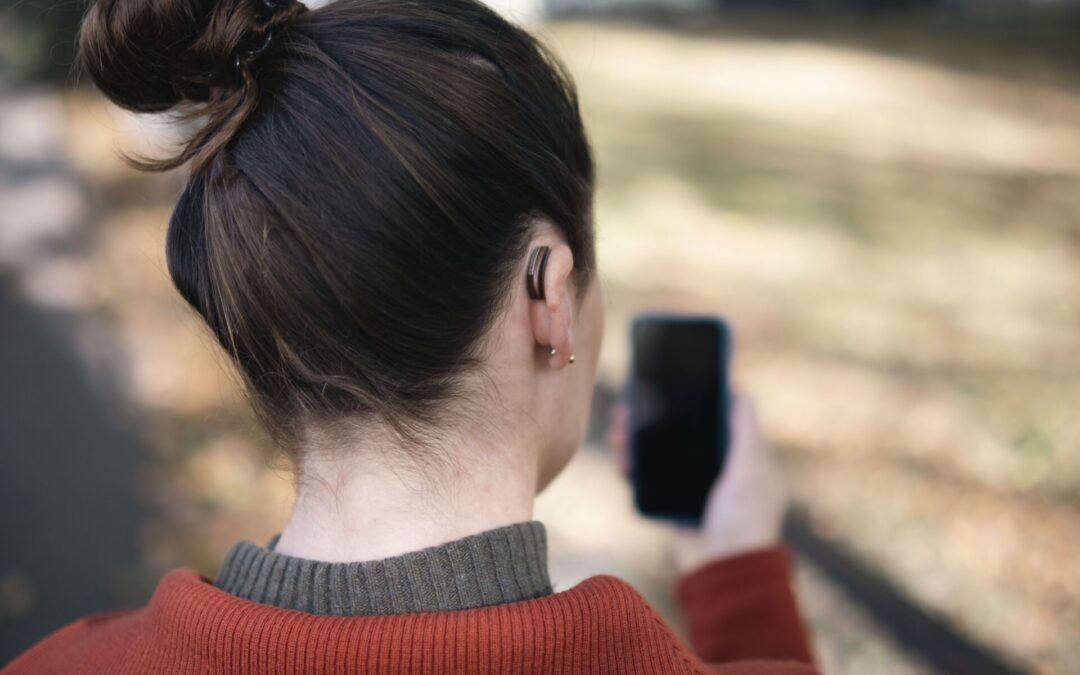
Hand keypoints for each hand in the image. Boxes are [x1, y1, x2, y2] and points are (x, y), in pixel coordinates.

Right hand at [608, 393, 787, 574]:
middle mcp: (717, 467)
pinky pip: (649, 479)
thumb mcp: (751, 469)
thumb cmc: (745, 519)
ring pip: (660, 452)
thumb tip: (740, 391)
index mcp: (740, 455)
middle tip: (631, 402)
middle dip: (655, 416)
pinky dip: (634, 467)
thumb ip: (745, 431)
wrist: (723, 571)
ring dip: (638, 440)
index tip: (671, 379)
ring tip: (618, 428)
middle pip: (681, 431)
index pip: (715, 416)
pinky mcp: (673, 503)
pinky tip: (621, 457)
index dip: (694, 397)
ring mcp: (693, 486)